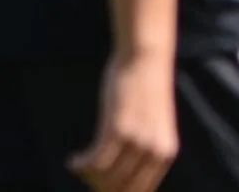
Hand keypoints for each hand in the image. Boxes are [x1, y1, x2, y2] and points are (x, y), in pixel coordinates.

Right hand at [68, 53, 178, 191]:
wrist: (146, 59)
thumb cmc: (145, 91)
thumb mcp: (152, 127)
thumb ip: (143, 152)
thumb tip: (116, 178)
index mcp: (166, 154)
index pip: (141, 191)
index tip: (99, 187)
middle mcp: (154, 151)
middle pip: (120, 188)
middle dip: (98, 186)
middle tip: (86, 174)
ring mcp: (137, 141)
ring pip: (104, 178)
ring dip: (87, 175)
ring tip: (79, 164)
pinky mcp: (118, 129)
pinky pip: (95, 162)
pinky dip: (80, 165)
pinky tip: (73, 160)